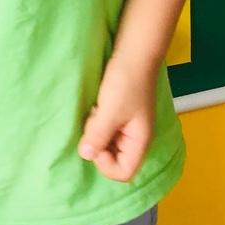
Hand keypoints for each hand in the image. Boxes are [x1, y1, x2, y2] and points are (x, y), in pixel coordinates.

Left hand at [78, 55, 156, 182]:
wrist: (133, 51)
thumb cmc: (126, 81)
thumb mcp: (110, 110)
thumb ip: (98, 135)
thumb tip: (85, 155)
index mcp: (139, 141)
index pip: (124, 172)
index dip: (106, 164)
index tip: (96, 142)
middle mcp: (135, 137)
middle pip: (114, 159)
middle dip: (99, 145)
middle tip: (94, 123)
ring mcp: (127, 126)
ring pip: (107, 143)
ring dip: (96, 132)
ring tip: (95, 112)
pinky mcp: (119, 114)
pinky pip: (105, 129)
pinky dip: (97, 122)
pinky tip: (95, 106)